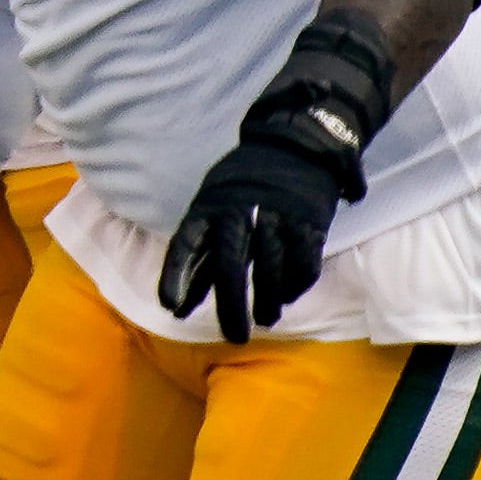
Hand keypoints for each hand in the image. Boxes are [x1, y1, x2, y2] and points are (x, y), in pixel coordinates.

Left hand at [158, 16, 388, 342]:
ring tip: (265, 319)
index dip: (178, 276)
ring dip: (268, 299)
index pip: (187, 244)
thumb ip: (200, 253)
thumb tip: (178, 301)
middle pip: (232, 265)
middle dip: (231, 305)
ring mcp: (276, 215)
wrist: (294, 143)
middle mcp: (240, 211)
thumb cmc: (243, 185)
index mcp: (209, 206)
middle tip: (233, 336)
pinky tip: (290, 296)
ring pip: (270, 268)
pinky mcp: (309, 220)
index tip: (171, 308)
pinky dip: (297, 283)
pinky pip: (304, 261)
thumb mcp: (211, 207)